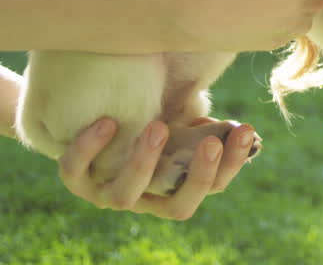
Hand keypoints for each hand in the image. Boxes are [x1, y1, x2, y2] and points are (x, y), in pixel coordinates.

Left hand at [57, 117, 258, 219]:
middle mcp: (145, 198)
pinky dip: (89, 148)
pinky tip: (107, 122)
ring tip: (158, 126)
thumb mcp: (179, 119)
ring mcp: (108, 192)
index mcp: (177, 185)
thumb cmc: (147, 116)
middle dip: (197, 178)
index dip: (232, 164)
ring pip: (125, 196)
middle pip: (178, 207)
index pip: (213, 187)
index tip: (246, 130)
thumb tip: (239, 124)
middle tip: (211, 145)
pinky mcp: (75, 179)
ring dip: (143, 163)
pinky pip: (75, 171)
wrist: (91, 117)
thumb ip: (203, 122)